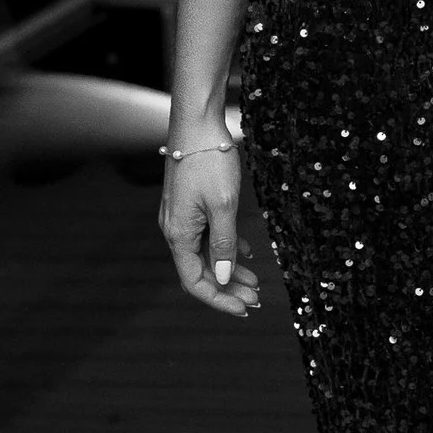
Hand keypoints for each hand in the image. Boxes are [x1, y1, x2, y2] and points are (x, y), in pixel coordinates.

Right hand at [158, 129, 262, 320]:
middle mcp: (176, 229)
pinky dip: (227, 247)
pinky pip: (207, 236)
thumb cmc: (210, 162)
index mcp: (179, 234)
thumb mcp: (224, 206)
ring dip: (230, 269)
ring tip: (256, 282)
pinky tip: (247, 253)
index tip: (243, 309)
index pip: (195, 281)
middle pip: (200, 271)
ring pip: (206, 254)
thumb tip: (223, 278)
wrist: (197, 124)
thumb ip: (224, 244)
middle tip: (256, 299)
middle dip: (228, 288)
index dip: (219, 299)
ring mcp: (182, 217)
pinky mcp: (190, 205)